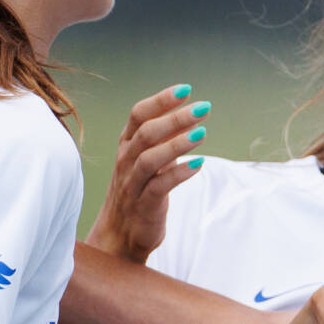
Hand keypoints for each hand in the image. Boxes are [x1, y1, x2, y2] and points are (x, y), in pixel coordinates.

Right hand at [87, 85, 210, 262]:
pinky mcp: (143, 205)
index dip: (161, 100)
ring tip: (203, 133)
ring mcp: (132, 184)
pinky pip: (159, 187)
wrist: (120, 234)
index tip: (186, 89)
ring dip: (177, 144)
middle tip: (203, 108)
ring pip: (150, 158)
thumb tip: (189, 115)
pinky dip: (178, 174)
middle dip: (175, 118)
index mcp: (126, 145)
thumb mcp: (148, 160)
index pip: (139, 115)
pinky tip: (199, 165)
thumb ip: (163, 139)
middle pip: (147, 133)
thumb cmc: (138, 191)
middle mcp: (126, 161)